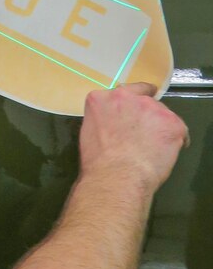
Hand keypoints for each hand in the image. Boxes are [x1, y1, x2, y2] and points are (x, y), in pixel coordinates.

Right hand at [79, 82, 188, 196]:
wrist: (117, 176)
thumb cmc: (97, 162)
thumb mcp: (89, 132)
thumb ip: (104, 120)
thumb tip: (115, 127)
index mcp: (102, 99)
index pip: (123, 91)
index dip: (132, 102)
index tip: (135, 111)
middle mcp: (127, 96)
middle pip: (145, 100)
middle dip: (146, 115)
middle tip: (142, 135)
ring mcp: (151, 108)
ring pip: (162, 114)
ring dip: (160, 127)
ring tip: (153, 149)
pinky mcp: (172, 122)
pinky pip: (179, 130)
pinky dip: (175, 140)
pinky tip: (164, 154)